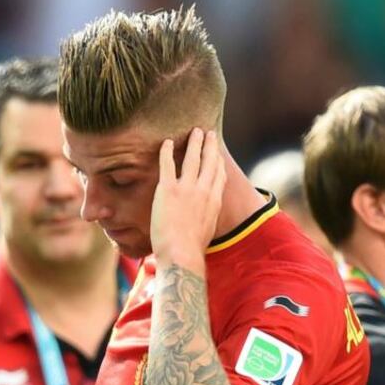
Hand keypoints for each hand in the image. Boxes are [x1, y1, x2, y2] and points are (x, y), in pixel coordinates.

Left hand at [150, 129, 226, 269]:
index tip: (217, 154)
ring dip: (194, 142)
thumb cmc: (191, 250)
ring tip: (194, 131)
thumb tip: (203, 222)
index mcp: (214, 201)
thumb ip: (207, 219)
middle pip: (209, 161)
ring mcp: (187, 188)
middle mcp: (204, 191)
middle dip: (209, 145)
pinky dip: (167, 151)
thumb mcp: (207, 232)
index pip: (218, 175)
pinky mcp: (168, 190)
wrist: (181, 254)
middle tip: (208, 133)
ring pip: (192, 158)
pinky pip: (167, 164)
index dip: (218, 162)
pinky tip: (166, 142)